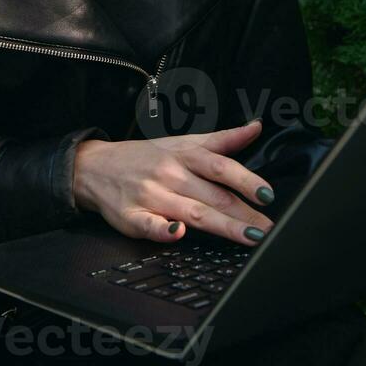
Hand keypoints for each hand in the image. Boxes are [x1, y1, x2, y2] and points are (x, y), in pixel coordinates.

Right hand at [71, 119, 276, 245]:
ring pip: (192, 213)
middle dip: (245, 214)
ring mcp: (151, 196)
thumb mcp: (184, 141)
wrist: (96, 165)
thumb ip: (222, 139)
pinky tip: (178, 234)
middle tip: (269, 228)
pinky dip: (163, 230)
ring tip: (249, 238)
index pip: (222, 167)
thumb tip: (255, 127)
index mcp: (186, 155)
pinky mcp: (132, 216)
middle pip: (214, 196)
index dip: (246, 180)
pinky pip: (149, 225)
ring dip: (222, 226)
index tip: (267, 195)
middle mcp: (171, 174)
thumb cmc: (147, 155)